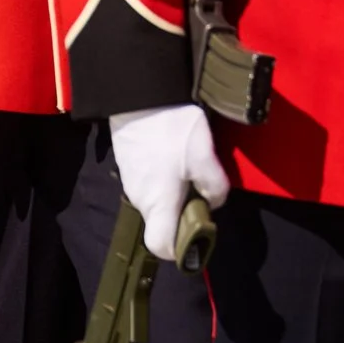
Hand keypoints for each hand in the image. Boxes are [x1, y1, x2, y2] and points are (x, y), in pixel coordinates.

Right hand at [108, 106, 229, 261]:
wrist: (138, 94)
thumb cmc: (171, 129)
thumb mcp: (205, 157)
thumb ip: (215, 188)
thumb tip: (214, 202)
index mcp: (159, 204)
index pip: (161, 247)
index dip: (180, 248)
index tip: (197, 231)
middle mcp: (140, 199)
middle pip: (161, 222)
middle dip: (182, 214)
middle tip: (200, 189)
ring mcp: (130, 181)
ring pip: (156, 201)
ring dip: (173, 193)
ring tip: (187, 166)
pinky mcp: (127, 164)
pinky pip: (148, 184)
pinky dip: (162, 178)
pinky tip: (171, 154)